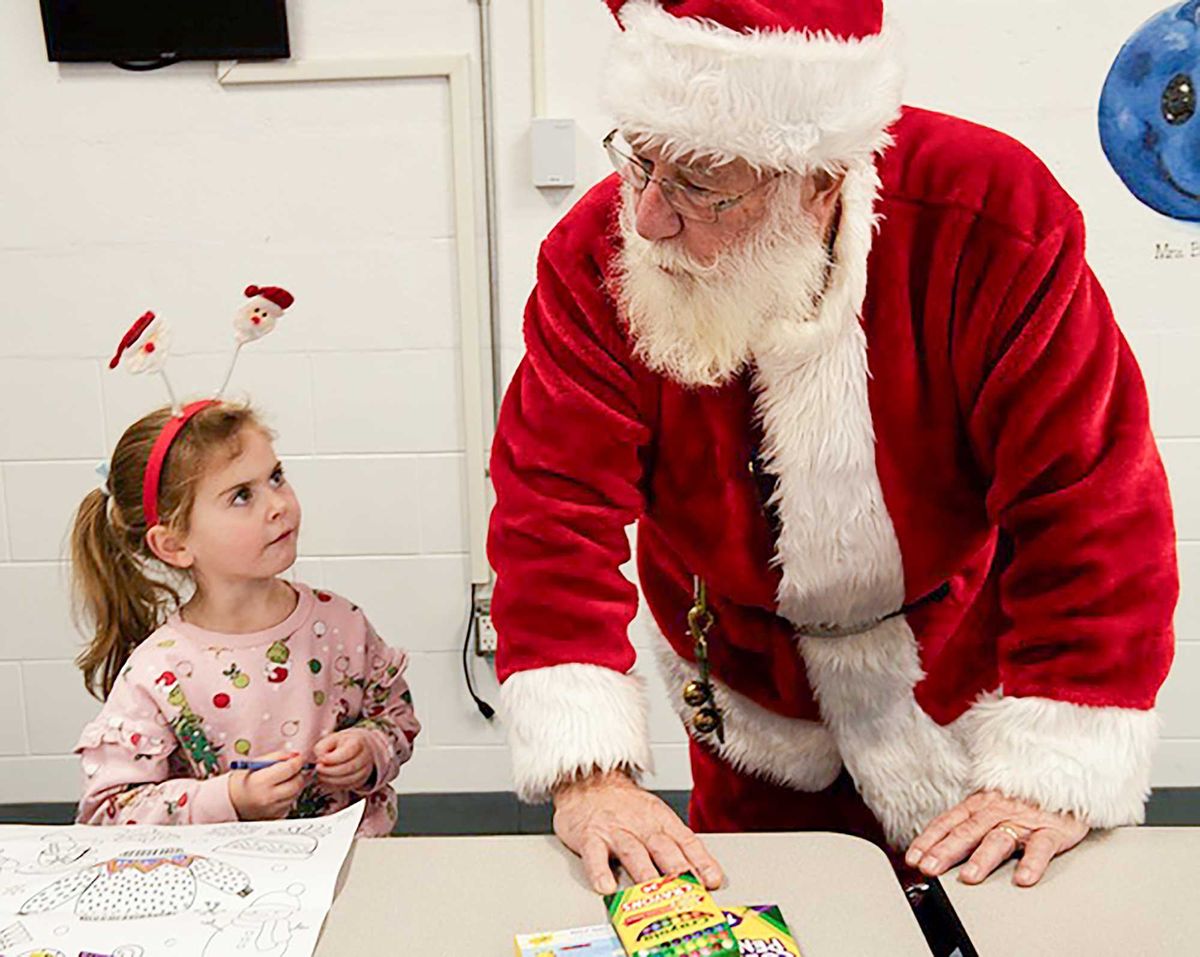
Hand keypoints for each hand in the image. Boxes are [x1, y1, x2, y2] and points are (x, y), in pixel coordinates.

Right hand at [228, 751, 307, 820]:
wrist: (229, 801)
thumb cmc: (241, 781)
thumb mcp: (255, 763)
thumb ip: (277, 757)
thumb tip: (295, 755)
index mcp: (261, 782)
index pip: (290, 769)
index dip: (297, 760)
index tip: (298, 757)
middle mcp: (268, 797)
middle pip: (297, 783)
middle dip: (298, 773)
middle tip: (291, 768)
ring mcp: (272, 809)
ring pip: (296, 794)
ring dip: (294, 784)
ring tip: (282, 780)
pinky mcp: (275, 816)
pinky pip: (290, 803)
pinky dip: (289, 795)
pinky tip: (278, 791)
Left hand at [314, 730, 374, 790]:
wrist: (354, 749)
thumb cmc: (340, 745)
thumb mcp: (329, 740)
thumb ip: (322, 748)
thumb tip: (321, 759)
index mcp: (357, 742)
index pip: (347, 752)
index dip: (332, 758)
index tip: (320, 760)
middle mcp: (365, 756)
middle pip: (349, 767)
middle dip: (330, 770)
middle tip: (318, 768)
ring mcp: (365, 769)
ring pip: (349, 780)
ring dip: (331, 779)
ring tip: (321, 774)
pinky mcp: (361, 780)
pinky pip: (348, 787)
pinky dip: (335, 785)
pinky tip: (327, 779)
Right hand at [552, 769, 723, 894]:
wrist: (587, 781)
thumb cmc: (623, 805)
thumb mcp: (654, 815)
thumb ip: (674, 844)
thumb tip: (700, 875)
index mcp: (660, 819)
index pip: (686, 841)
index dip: (700, 861)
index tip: (711, 880)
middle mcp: (640, 824)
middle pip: (663, 847)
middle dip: (677, 869)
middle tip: (687, 889)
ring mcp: (614, 830)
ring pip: (632, 852)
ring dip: (644, 873)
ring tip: (652, 892)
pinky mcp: (589, 836)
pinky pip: (594, 855)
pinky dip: (600, 871)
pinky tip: (606, 886)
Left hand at [905, 789, 1088, 886]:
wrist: (1066, 778)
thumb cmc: (1024, 797)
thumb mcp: (990, 804)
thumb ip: (968, 823)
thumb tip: (937, 846)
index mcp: (979, 804)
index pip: (948, 823)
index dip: (928, 840)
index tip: (913, 858)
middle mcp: (997, 810)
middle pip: (967, 831)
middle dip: (945, 850)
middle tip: (930, 868)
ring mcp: (1023, 820)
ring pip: (999, 839)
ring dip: (982, 858)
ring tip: (969, 877)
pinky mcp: (1052, 830)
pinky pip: (1041, 847)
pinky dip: (1032, 863)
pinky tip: (1022, 878)